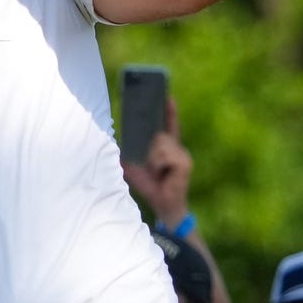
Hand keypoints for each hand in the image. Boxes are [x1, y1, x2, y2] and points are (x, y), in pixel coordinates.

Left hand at [122, 98, 191, 226]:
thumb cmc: (150, 185)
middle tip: (152, 164)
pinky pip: (165, 154)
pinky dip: (158, 164)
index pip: (169, 125)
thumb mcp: (134, 166)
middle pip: (160, 134)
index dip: (169, 111)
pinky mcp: (185, 162)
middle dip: (151, 146)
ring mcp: (182, 155)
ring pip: (161, 143)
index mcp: (167, 148)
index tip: (168, 97)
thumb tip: (118, 141)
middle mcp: (177, 148)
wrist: (163, 205)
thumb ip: (130, 152)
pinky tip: (161, 174)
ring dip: (153, 158)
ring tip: (156, 171)